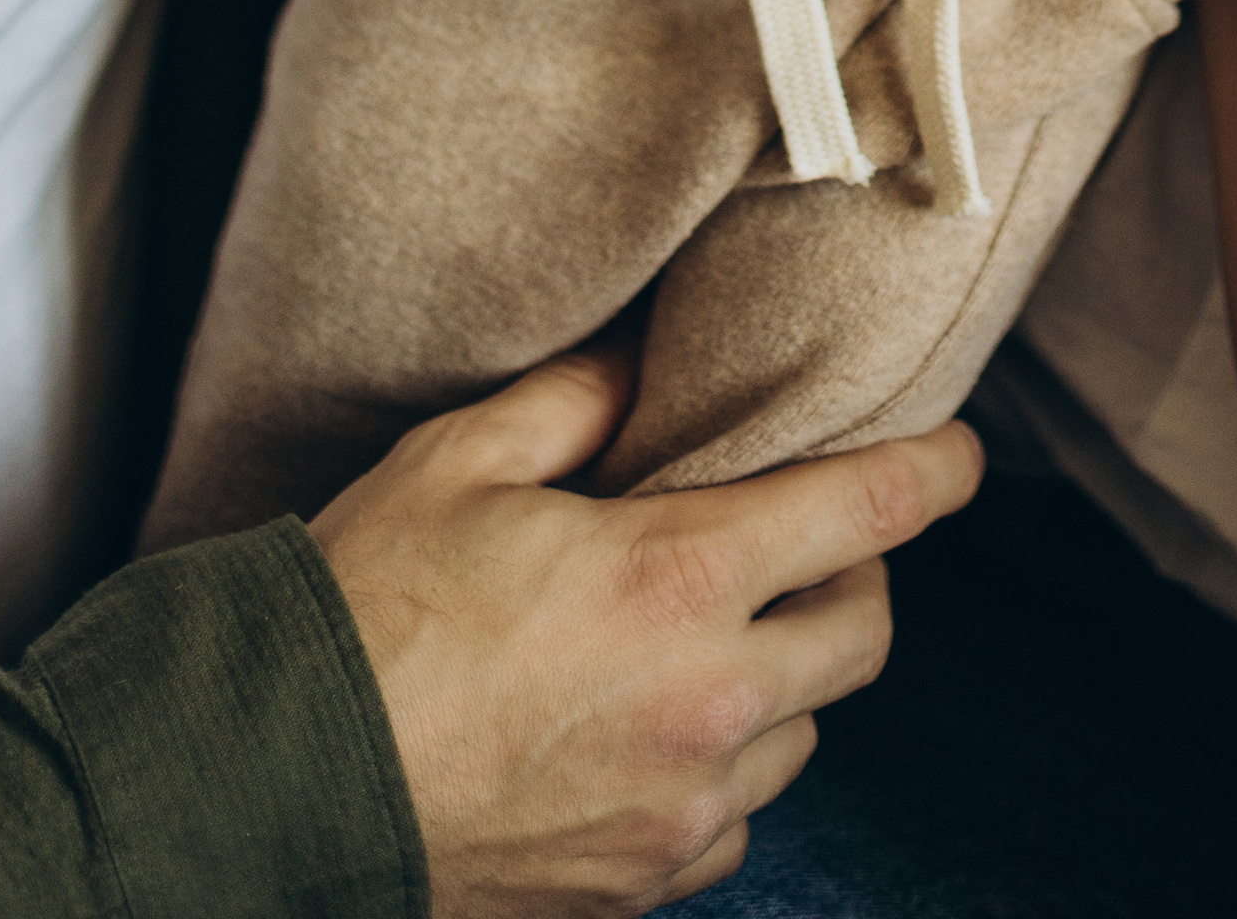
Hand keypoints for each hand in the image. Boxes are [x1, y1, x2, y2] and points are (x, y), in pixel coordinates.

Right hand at [312, 347, 981, 916]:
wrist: (275, 785)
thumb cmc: (363, 610)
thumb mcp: (462, 460)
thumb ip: (576, 404)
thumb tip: (641, 370)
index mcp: (679, 578)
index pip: (866, 512)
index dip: (935, 473)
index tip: (961, 456)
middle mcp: (709, 702)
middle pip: (866, 633)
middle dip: (858, 575)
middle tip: (805, 539)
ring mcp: (680, 807)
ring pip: (806, 735)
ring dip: (787, 677)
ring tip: (714, 635)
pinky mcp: (640, 885)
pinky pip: (736, 823)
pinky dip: (725, 772)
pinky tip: (659, 730)